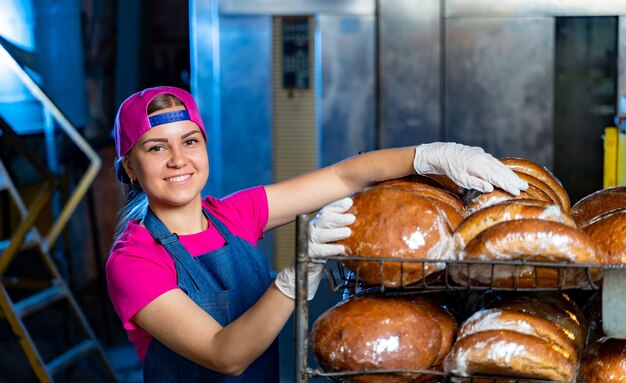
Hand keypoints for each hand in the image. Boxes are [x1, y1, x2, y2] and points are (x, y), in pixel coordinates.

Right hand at [275, 197, 354, 299]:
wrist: (305, 272)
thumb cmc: (322, 253)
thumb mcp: (332, 238)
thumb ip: (341, 228)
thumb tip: (358, 217)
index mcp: (318, 223)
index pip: (327, 210)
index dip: (337, 205)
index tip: (349, 202)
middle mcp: (312, 229)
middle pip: (323, 220)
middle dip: (338, 218)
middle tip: (352, 218)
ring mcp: (308, 242)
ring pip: (320, 234)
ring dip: (335, 232)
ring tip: (348, 232)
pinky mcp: (307, 254)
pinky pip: (319, 251)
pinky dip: (330, 249)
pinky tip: (340, 249)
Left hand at [413, 142, 527, 194]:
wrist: (442, 153)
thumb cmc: (451, 169)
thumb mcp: (460, 179)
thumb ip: (475, 183)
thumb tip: (490, 187)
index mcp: (479, 166)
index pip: (497, 177)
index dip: (508, 185)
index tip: (518, 191)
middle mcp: (484, 159)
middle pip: (502, 171)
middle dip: (514, 179)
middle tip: (525, 187)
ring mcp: (483, 155)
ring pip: (499, 166)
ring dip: (510, 174)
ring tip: (520, 181)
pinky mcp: (481, 154)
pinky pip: (495, 162)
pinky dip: (503, 168)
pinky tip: (507, 172)